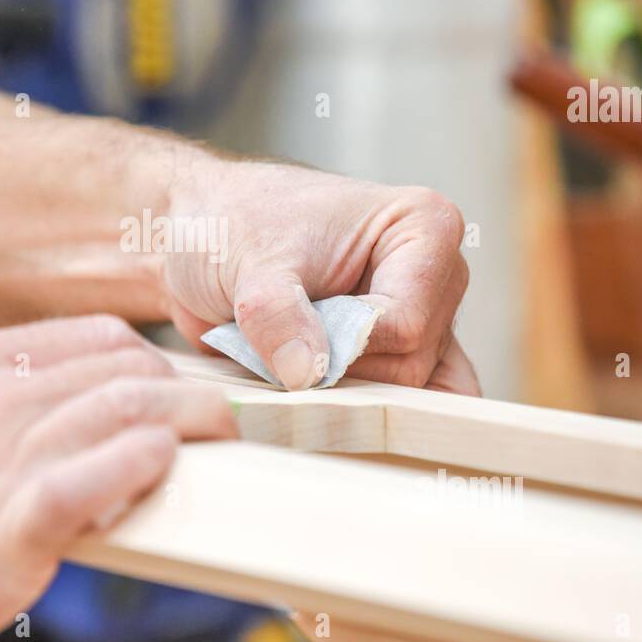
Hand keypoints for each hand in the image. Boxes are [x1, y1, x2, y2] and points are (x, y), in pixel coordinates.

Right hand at [0, 316, 237, 641]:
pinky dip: (143, 464)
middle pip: (118, 367)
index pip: (82, 340)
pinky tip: (161, 465)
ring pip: (125, 408)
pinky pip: (101, 477)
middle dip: (179, 384)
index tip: (164, 378)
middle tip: (212, 408)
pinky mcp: (11, 529)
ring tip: (221, 430)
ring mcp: (0, 461)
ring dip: (188, 417)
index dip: (138, 357)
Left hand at [162, 158, 479, 394]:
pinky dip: (354, 415)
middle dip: (338, 369)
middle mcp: (438, 276)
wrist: (202, 237)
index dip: (344, 344)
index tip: (288, 332)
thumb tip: (306, 374)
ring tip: (287, 360)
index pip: (406, 322)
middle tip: (278, 344)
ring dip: (339, 393)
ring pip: (403, 394)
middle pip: (409, 365)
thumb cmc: (234, 226)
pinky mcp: (397, 356)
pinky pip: (400, 407)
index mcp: (424, 227)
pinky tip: (311, 404)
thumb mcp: (247, 263)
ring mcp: (423, 320)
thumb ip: (276, 316)